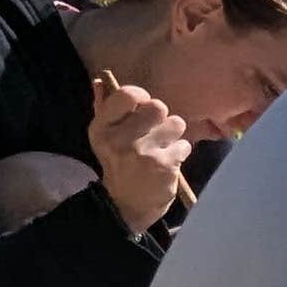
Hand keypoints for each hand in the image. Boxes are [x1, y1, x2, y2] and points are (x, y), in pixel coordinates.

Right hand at [88, 71, 191, 234]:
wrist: (126, 205)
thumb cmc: (119, 163)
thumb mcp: (104, 137)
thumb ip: (103, 107)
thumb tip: (101, 81)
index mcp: (103, 128)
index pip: (128, 94)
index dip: (141, 97)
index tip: (142, 108)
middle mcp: (120, 139)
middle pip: (158, 106)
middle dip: (161, 118)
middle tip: (155, 132)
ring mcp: (143, 154)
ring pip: (176, 123)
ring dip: (173, 135)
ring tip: (162, 148)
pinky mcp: (165, 167)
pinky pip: (184, 145)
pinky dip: (180, 153)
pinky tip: (168, 163)